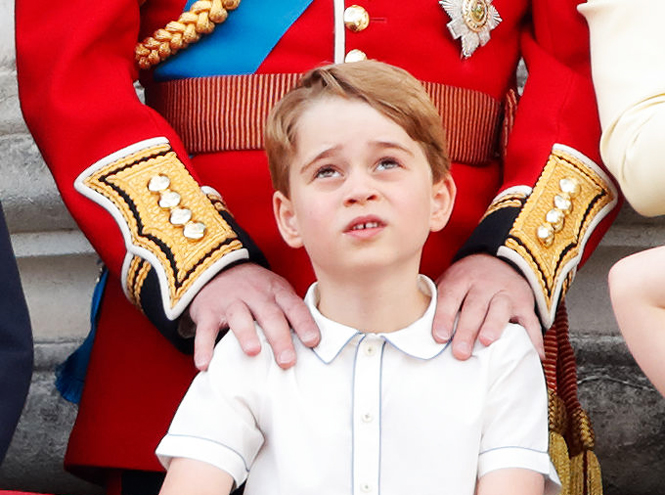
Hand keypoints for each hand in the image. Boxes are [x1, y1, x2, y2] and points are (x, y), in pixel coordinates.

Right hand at [188, 263, 319, 370]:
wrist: (217, 267)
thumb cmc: (256, 290)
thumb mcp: (277, 292)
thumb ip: (291, 313)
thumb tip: (315, 344)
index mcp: (276, 291)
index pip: (293, 307)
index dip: (304, 323)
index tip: (313, 342)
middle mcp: (255, 295)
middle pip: (269, 315)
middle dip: (279, 337)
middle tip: (287, 361)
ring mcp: (231, 302)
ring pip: (239, 317)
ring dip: (246, 334)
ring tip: (253, 352)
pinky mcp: (208, 311)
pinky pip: (206, 330)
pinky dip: (203, 347)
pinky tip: (205, 364)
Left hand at [432, 254, 543, 359]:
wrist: (499, 261)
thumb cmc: (466, 282)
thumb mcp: (449, 282)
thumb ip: (436, 301)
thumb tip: (415, 329)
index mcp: (461, 278)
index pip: (451, 296)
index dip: (444, 316)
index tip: (439, 337)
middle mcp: (484, 283)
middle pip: (475, 306)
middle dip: (467, 329)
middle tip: (460, 352)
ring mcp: (506, 292)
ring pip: (500, 308)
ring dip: (494, 326)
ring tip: (487, 342)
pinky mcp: (524, 302)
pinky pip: (531, 321)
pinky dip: (533, 338)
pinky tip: (535, 355)